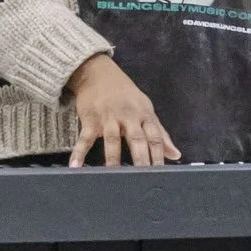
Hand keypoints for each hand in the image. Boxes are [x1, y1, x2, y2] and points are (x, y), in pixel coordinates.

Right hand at [65, 54, 180, 166]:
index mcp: (144, 114)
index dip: (159, 155)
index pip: (155, 137)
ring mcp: (108, 117)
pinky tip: (75, 166)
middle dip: (141, 158)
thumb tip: (176, 155)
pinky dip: (79, 152)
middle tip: (143, 178)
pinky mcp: (90, 119)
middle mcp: (128, 116)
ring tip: (114, 176)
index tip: (161, 173)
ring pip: (112, 140)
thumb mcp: (146, 110)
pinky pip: (85, 138)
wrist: (98, 72)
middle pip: (137, 139)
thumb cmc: (125, 94)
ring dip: (113, 158)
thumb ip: (160, 134)